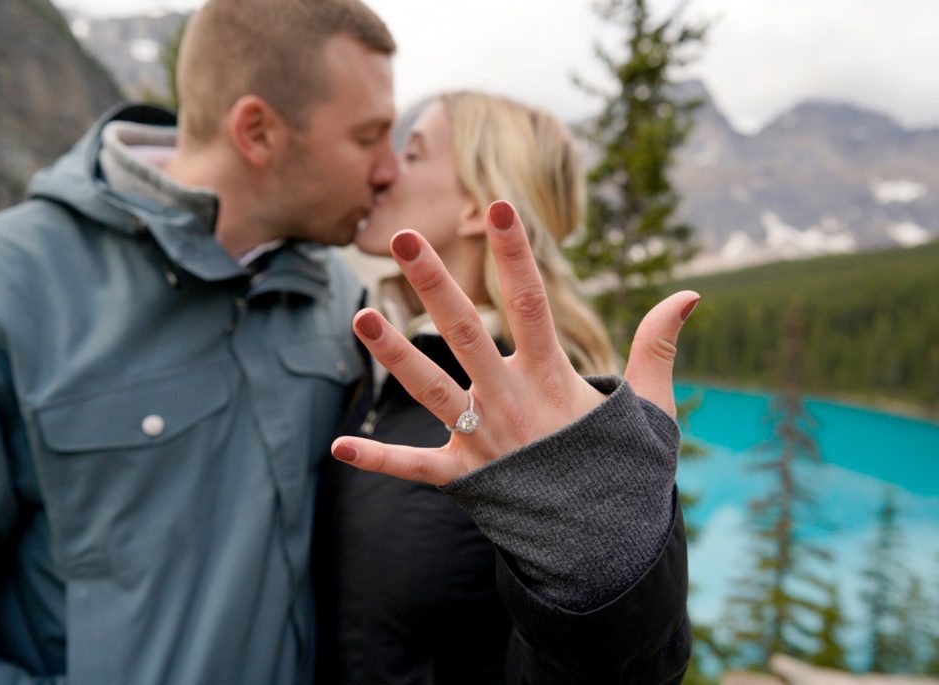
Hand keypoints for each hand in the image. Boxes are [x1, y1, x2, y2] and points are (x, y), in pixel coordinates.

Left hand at [331, 201, 698, 484]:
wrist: (602, 547)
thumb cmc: (622, 470)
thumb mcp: (649, 410)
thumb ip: (656, 348)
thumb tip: (689, 294)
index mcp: (552, 381)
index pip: (531, 304)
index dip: (515, 254)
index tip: (499, 207)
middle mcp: (509, 402)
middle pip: (463, 332)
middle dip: (432, 282)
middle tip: (399, 238)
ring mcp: (481, 440)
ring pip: (427, 389)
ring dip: (392, 353)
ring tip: (361, 315)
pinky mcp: (462, 478)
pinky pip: (414, 468)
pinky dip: (378, 461)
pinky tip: (337, 449)